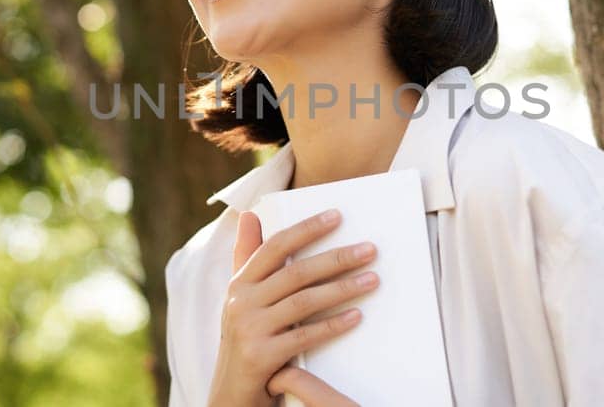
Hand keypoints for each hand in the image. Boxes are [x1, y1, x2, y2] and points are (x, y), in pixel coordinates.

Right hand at [206, 209, 379, 406]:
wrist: (231, 393)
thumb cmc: (246, 339)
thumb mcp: (241, 299)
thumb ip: (247, 257)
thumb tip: (249, 214)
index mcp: (238, 283)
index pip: (275, 247)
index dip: (306, 229)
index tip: (337, 216)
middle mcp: (240, 303)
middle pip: (295, 272)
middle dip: (336, 258)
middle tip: (370, 249)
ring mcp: (249, 330)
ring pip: (303, 302)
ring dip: (342, 288)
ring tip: (372, 279)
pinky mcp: (261, 357)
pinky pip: (304, 336)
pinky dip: (332, 325)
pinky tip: (357, 317)